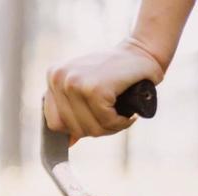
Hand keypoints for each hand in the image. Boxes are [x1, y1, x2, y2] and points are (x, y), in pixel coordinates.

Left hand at [41, 41, 163, 139]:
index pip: (54, 122)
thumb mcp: (87, 88)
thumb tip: (68, 143)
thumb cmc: (118, 72)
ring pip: (89, 128)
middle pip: (71, 128)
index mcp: (54, 77)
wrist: (143, 51)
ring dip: (110, 128)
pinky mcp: (95, 89)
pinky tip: (129, 115)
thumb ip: (73, 112)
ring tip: (122, 117)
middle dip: (97, 130)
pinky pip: (105, 121)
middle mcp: (59, 78)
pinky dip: (120, 123)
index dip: (76, 129)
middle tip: (115, 120)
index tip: (96, 122)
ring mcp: (74, 83)